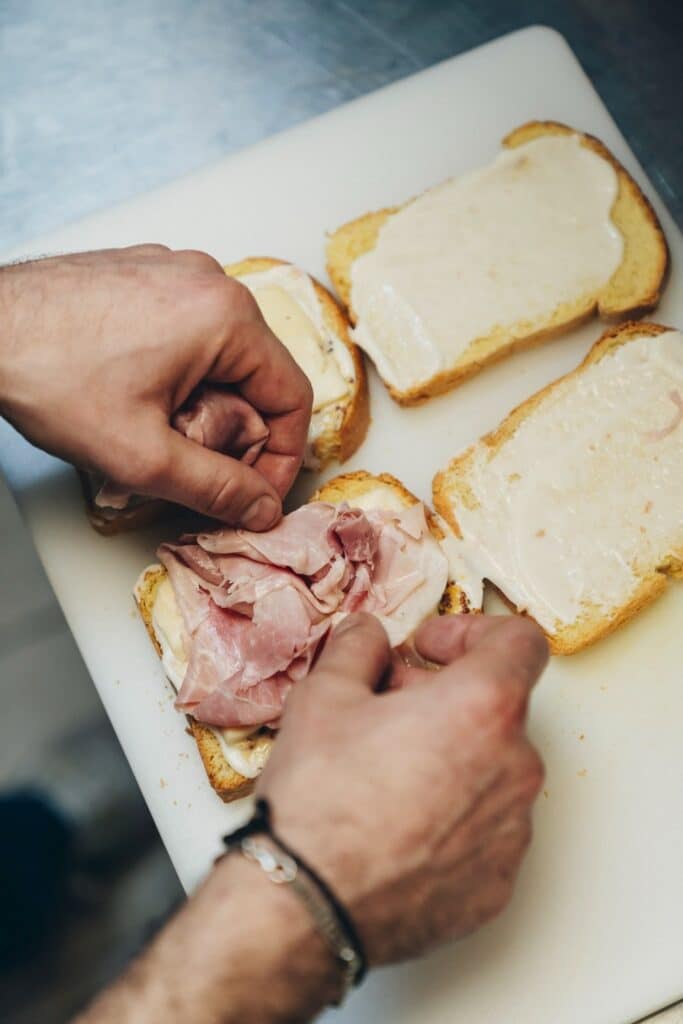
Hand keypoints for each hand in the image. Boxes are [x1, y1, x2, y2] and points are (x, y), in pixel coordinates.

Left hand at [0, 246, 312, 528]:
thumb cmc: (49, 375)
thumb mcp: (143, 455)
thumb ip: (216, 488)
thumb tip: (261, 507)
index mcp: (226, 316)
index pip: (293, 396)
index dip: (284, 457)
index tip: (257, 492)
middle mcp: (208, 280)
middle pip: (258, 373)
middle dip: (240, 430)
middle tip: (201, 469)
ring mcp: (173, 270)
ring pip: (223, 353)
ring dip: (209, 401)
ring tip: (161, 433)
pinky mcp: (143, 272)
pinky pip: (188, 330)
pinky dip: (180, 371)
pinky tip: (139, 397)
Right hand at [259, 612, 547, 963]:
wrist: (306, 906)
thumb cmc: (319, 801)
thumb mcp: (324, 695)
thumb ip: (359, 647)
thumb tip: (371, 637)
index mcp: (483, 708)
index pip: (518, 641)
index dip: (472, 631)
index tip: (432, 649)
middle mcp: (516, 767)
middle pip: (497, 708)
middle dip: (445, 698)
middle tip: (387, 710)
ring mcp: (512, 831)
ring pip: (492, 770)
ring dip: (451, 758)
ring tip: (386, 774)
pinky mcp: (498, 883)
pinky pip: (485, 830)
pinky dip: (452, 816)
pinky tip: (397, 824)